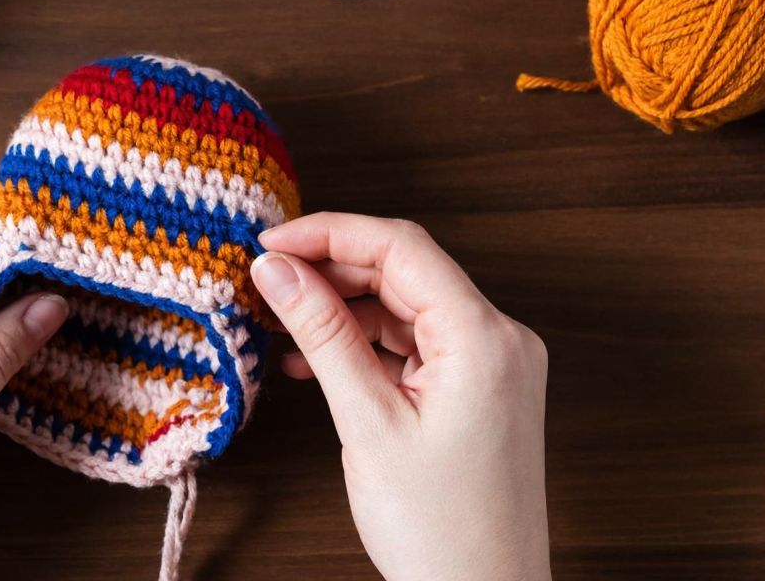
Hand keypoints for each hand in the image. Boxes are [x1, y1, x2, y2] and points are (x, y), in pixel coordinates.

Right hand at [250, 213, 550, 580]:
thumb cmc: (440, 531)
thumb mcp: (368, 422)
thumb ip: (323, 334)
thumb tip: (279, 269)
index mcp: (486, 338)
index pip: (401, 247)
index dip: (329, 233)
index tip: (270, 240)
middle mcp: (500, 340)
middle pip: (405, 271)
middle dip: (331, 268)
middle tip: (265, 277)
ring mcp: (493, 365)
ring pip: (406, 306)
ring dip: (344, 308)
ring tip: (280, 320)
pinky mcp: (478, 389)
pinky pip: (416, 344)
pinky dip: (366, 344)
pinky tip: (315, 358)